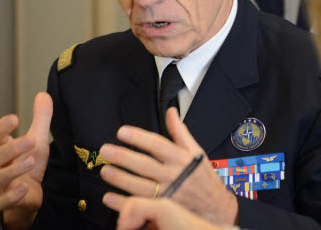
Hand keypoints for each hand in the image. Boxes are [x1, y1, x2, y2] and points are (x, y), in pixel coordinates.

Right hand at [0, 92, 52, 228]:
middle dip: (13, 147)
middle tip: (31, 140)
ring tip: (32, 161)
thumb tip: (43, 94)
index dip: (1, 127)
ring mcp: (3, 184)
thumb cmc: (29, 165)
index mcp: (4, 149)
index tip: (14, 118)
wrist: (30, 195)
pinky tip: (23, 188)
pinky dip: (12, 196)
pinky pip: (4, 201)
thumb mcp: (37, 139)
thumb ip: (40, 118)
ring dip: (14, 169)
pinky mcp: (9, 201)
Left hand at [100, 108, 238, 225]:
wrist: (215, 207)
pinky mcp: (163, 210)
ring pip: (138, 185)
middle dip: (122, 156)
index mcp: (182, 158)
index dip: (138, 137)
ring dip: (119, 178)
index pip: (158, 144)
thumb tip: (171, 111)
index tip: (122, 132)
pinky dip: (122, 203)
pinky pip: (139, 205)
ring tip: (105, 170)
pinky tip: (109, 197)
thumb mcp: (196, 151)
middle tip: (105, 150)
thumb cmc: (203, 177)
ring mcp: (168, 194)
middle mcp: (175, 175)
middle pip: (144, 165)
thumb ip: (180, 132)